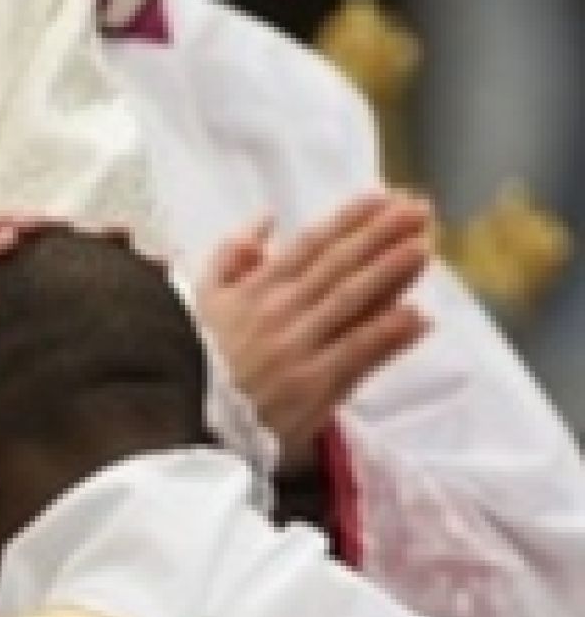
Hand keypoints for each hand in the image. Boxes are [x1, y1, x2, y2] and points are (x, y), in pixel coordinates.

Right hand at [196, 191, 432, 465]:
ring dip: (390, 274)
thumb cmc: (200, 355)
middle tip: (418, 210)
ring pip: (351, 302)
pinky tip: (417, 316)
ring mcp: (299, 347)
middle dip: (380, 235)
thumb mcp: (203, 297)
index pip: (310, 245)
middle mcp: (281, 311)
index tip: (380, 197)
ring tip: (422, 248)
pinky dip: (387, 334)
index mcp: (256, 287)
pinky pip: (357, 354)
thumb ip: (230, 255)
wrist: (194, 419)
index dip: (347, 220)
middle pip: (338, 266)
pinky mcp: (314, 386)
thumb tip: (265, 217)